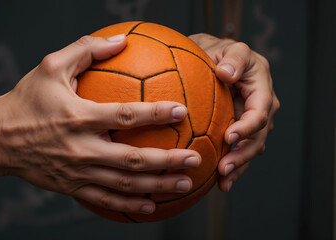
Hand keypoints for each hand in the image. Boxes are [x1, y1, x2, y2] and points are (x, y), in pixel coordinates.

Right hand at [0, 34, 201, 213]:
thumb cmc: (25, 100)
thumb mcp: (50, 66)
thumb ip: (86, 50)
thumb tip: (121, 40)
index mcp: (79, 117)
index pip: (126, 116)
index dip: (156, 114)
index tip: (181, 112)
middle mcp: (81, 148)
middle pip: (133, 158)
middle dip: (168, 160)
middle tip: (195, 158)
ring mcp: (78, 171)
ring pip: (125, 183)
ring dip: (157, 185)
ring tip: (184, 184)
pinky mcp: (72, 187)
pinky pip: (105, 199)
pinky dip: (130, 204)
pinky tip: (151, 206)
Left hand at [188, 33, 279, 191]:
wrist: (214, 62)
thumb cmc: (221, 53)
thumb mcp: (230, 49)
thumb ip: (232, 59)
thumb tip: (226, 74)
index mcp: (261, 88)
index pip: (259, 112)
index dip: (246, 127)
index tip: (228, 137)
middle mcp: (261, 107)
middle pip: (257, 137)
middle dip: (242, 155)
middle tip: (223, 168)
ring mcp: (252, 121)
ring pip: (250, 148)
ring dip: (238, 166)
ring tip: (222, 181)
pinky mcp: (241, 130)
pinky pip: (240, 151)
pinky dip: (234, 168)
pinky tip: (222, 184)